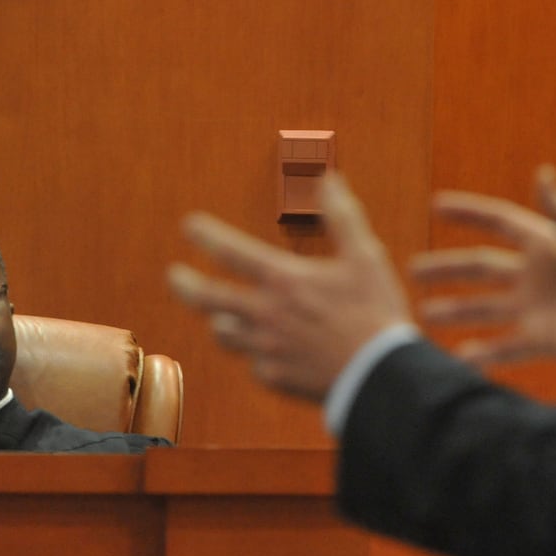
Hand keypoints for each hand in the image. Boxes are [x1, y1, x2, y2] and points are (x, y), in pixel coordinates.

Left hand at [168, 171, 412, 401]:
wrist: (380, 376)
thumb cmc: (375, 312)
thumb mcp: (365, 256)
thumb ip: (342, 216)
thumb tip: (329, 178)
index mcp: (283, 279)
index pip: (230, 251)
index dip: (205, 236)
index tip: (189, 226)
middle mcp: (264, 314)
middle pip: (207, 298)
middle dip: (185, 285)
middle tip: (174, 276)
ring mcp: (265, 349)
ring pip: (224, 334)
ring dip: (220, 321)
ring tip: (222, 317)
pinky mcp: (274, 378)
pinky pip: (255, 364)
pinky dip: (258, 355)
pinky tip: (270, 352)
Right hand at [412, 166, 555, 387]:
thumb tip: (543, 173)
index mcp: (545, 244)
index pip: (498, 222)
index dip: (469, 212)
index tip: (437, 205)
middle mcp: (534, 275)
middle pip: (480, 268)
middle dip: (447, 268)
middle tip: (411, 270)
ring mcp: (535, 308)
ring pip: (484, 309)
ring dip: (455, 311)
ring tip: (424, 314)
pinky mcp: (542, 340)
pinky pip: (504, 347)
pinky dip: (482, 354)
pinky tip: (457, 358)